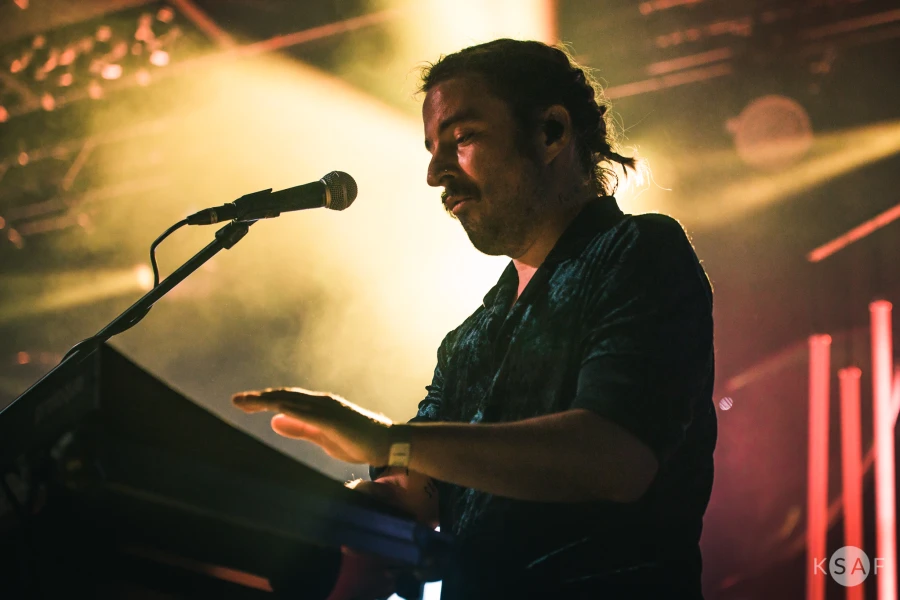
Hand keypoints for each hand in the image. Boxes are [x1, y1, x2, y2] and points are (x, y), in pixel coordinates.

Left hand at [232, 387, 392, 465]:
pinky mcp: (335, 420)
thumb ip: (299, 428)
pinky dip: (290, 409)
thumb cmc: (357, 440)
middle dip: (259, 398)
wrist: (387, 443)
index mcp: (318, 406)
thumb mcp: (321, 436)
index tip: (243, 403)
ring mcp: (328, 409)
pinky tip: (274, 410)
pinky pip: (308, 413)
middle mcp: (321, 402)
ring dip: (268, 400)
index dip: (264, 400)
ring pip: (292, 400)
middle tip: (236, 400)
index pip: (286, 399)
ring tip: (246, 402)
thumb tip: (274, 421)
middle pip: (285, 396)